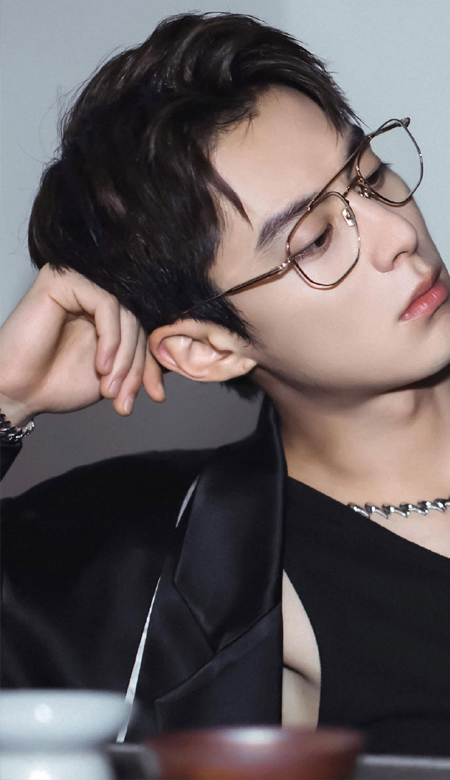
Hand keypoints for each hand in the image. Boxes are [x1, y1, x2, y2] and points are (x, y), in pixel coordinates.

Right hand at [0, 264, 164, 425]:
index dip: (153, 362)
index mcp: (106, 312)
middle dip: (137, 365)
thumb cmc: (58, 382)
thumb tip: (180, 359)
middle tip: (125, 397)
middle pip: (139, 322)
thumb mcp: (116, 375)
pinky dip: (111, 339)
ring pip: (127, 315)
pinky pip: (107, 305)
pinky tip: (101, 365)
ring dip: (125, 358)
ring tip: (110, 388)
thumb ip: (143, 362)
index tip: (156, 394)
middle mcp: (94, 292)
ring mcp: (79, 283)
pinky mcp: (64, 280)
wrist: (19, 393)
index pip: (145, 328)